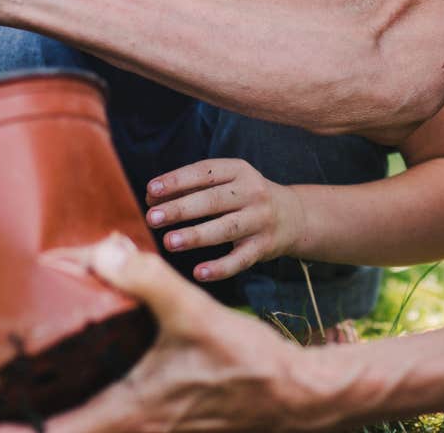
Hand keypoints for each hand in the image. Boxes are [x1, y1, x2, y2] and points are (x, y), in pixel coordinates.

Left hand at [0, 236, 333, 432]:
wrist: (297, 396)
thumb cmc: (248, 362)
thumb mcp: (195, 312)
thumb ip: (146, 279)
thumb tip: (99, 251)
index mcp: (126, 417)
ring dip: (37, 428)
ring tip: (2, 398)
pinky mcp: (157, 425)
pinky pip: (100, 430)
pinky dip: (69, 419)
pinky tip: (62, 388)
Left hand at [145, 159, 303, 282]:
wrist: (292, 216)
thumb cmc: (243, 197)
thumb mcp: (225, 184)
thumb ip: (190, 188)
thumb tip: (152, 198)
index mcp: (238, 171)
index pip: (204, 172)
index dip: (177, 180)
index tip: (151, 189)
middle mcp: (251, 193)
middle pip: (212, 201)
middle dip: (180, 209)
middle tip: (152, 218)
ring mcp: (260, 220)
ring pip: (226, 229)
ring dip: (196, 235)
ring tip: (169, 242)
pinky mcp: (264, 247)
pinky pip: (241, 259)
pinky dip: (221, 267)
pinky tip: (199, 272)